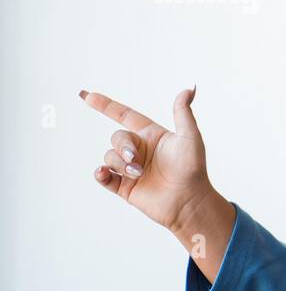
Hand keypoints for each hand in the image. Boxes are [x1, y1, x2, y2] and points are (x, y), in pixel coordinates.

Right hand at [81, 86, 214, 232]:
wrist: (189, 201)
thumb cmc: (193, 168)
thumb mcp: (189, 137)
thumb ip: (183, 113)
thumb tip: (189, 88)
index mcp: (151, 135)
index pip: (124, 115)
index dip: (106, 105)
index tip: (87, 95)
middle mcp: (139, 150)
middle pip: (116, 137)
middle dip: (122, 146)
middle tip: (134, 159)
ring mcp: (130, 169)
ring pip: (110, 156)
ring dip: (120, 163)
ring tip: (138, 174)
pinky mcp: (125, 187)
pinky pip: (104, 176)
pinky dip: (100, 174)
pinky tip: (104, 173)